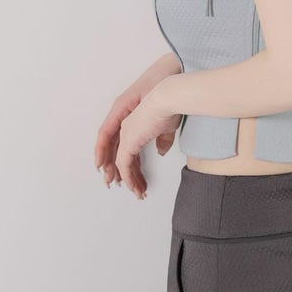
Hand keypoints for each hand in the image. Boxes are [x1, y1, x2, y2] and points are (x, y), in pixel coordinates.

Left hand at [95, 79, 179, 198]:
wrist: (168, 98)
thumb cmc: (170, 107)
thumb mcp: (167, 127)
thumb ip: (163, 140)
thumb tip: (161, 151)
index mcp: (134, 125)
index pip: (129, 149)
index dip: (134, 165)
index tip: (139, 178)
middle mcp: (126, 130)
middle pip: (122, 158)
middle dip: (128, 176)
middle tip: (136, 189)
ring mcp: (125, 136)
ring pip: (121, 164)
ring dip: (129, 181)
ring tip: (137, 192)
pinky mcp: (128, 142)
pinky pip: (124, 166)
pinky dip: (128, 178)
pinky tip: (133, 186)